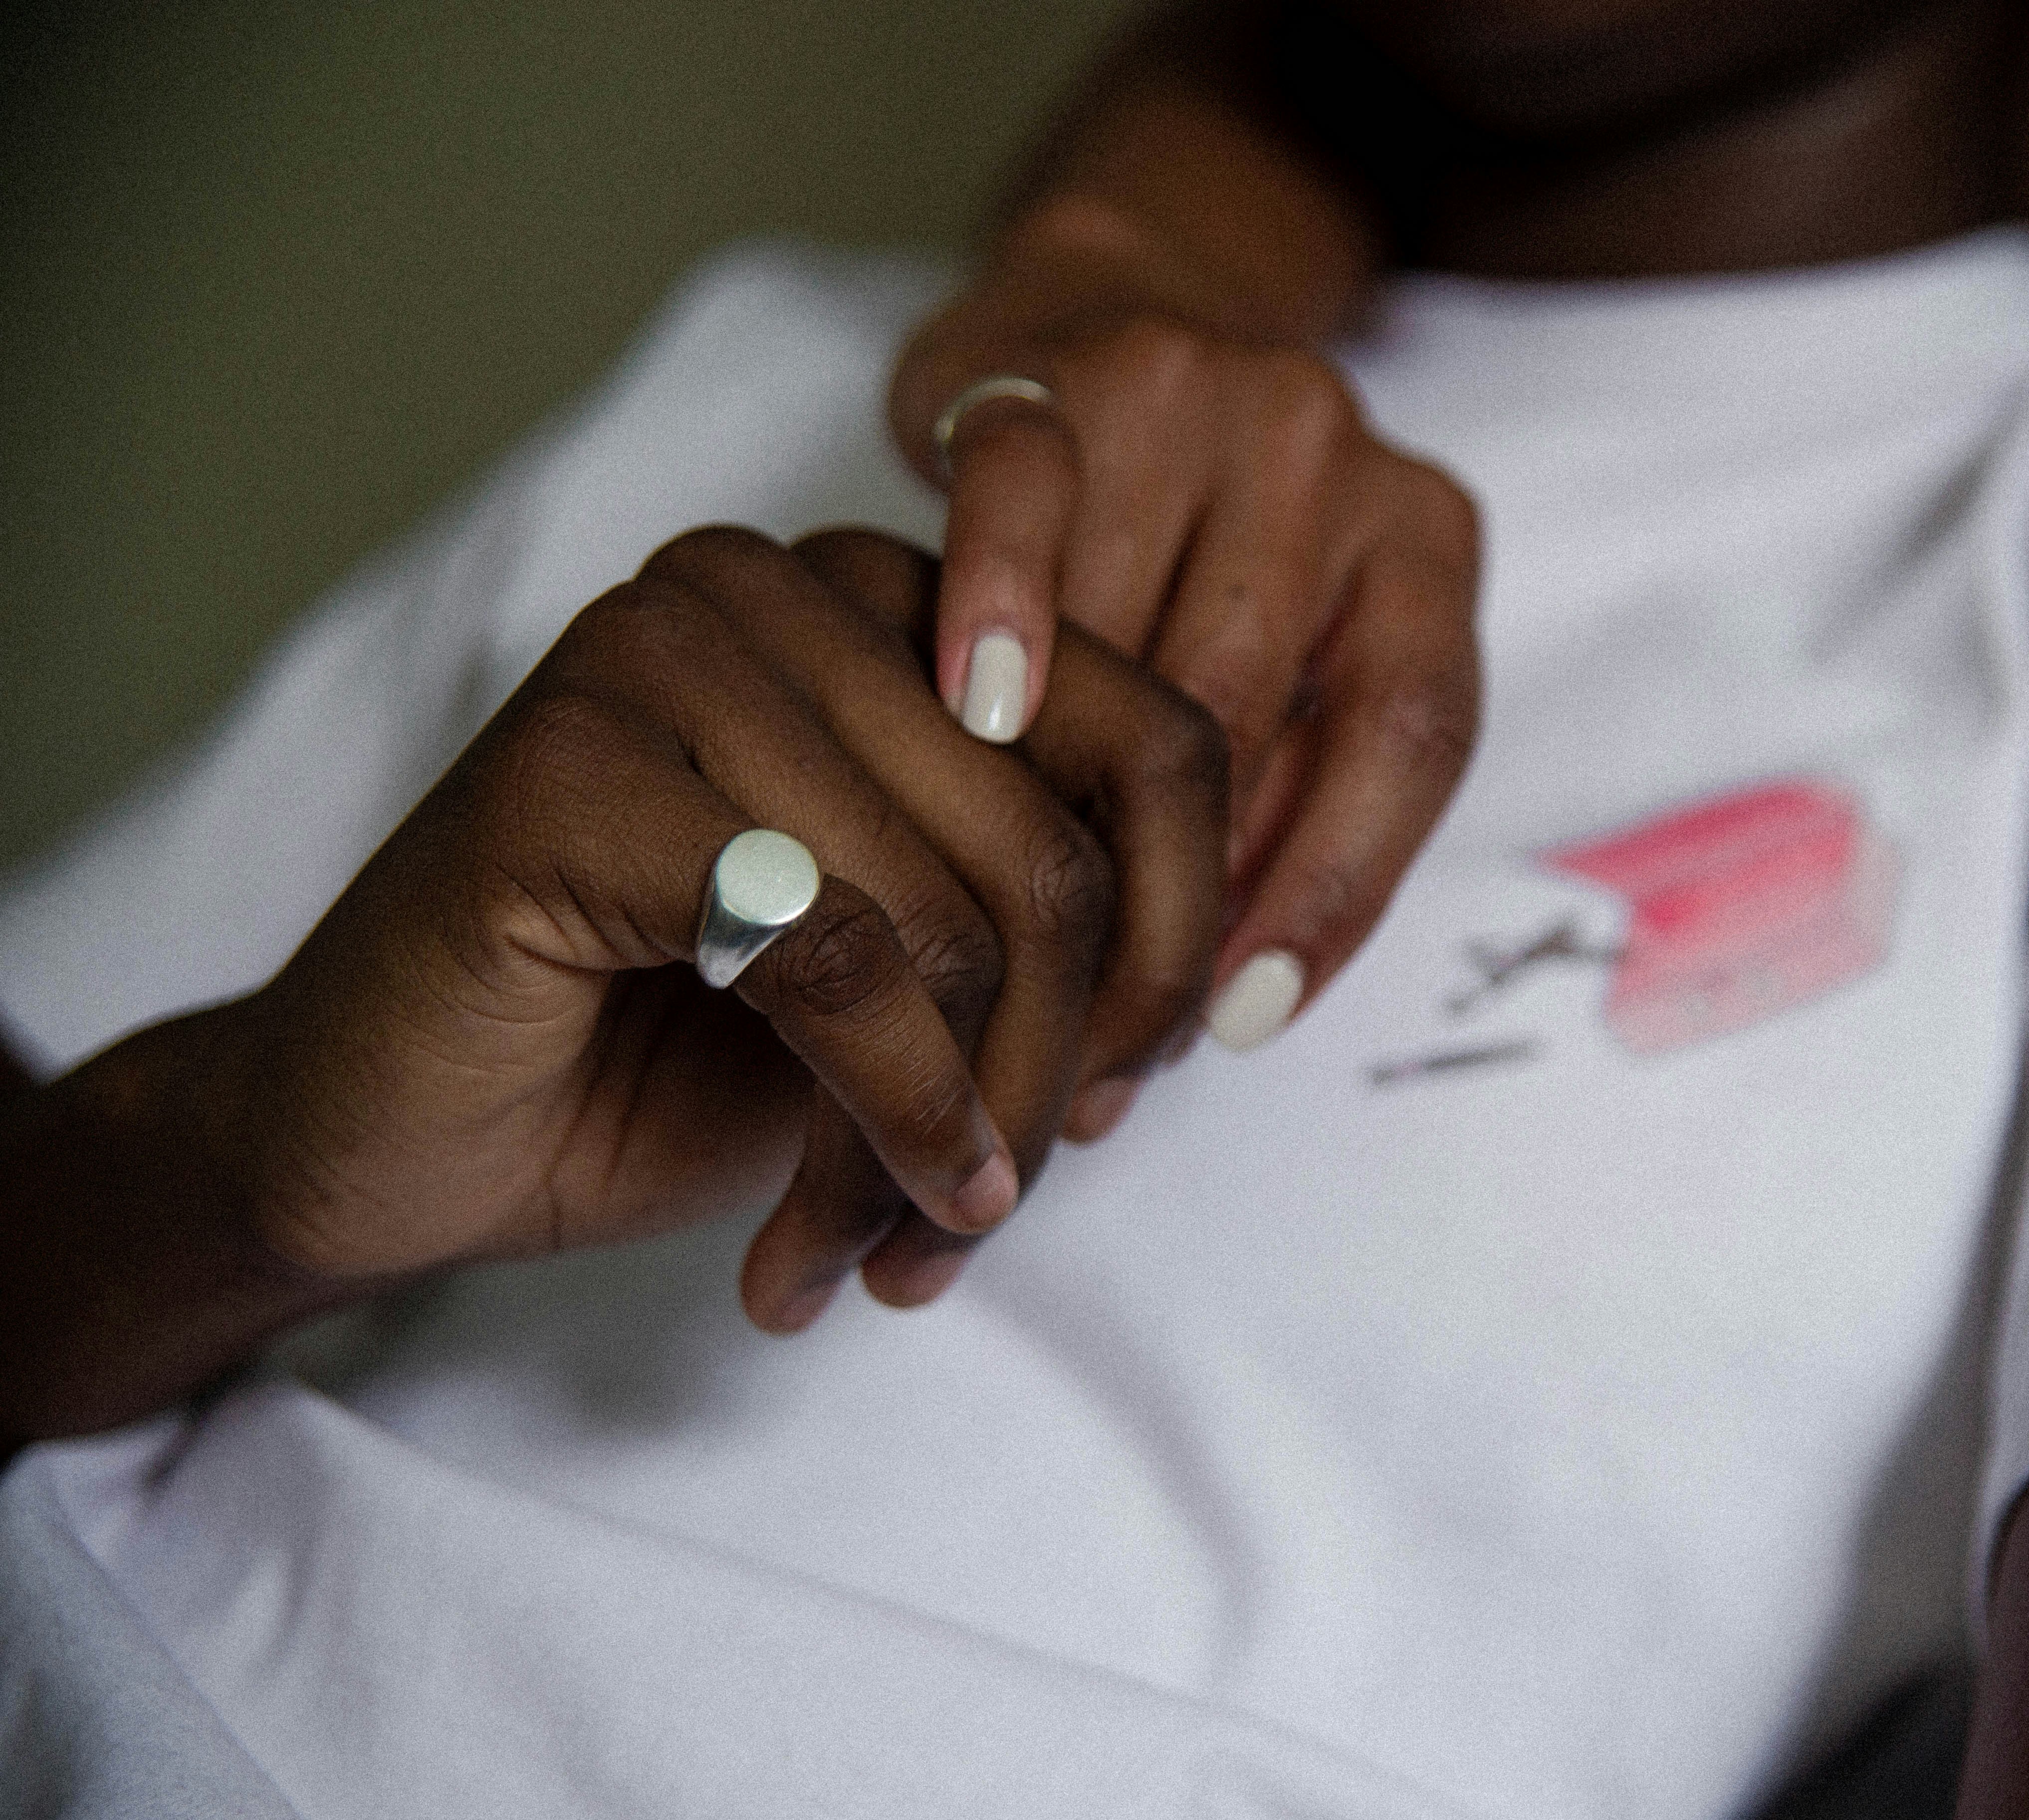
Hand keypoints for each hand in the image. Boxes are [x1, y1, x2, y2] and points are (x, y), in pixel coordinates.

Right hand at [234, 525, 1225, 1329]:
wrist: (389, 1140)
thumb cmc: (657, 1061)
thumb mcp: (913, 988)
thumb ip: (1052, 936)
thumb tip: (1213, 996)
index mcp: (891, 609)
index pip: (1157, 746)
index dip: (1177, 952)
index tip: (1119, 1103)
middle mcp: (784, 589)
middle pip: (1060, 855)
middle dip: (1050, 1083)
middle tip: (975, 1225)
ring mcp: (662, 652)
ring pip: (958, 923)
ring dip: (944, 1141)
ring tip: (884, 1254)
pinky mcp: (571, 769)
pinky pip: (834, 958)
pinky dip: (880, 1124)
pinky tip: (832, 1245)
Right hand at [891, 219, 1480, 1105]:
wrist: (1105, 298)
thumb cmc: (1192, 536)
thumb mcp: (1280, 652)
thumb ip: (1273, 795)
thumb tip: (1210, 1015)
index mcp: (1419, 541)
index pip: (1412, 738)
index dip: (1334, 890)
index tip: (1241, 1016)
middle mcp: (1333, 458)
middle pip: (1261, 702)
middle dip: (1169, 880)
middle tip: (1087, 1016)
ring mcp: (1204, 394)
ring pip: (1143, 628)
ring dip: (1068, 791)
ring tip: (1003, 926)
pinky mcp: (1062, 363)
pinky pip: (1029, 493)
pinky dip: (1003, 606)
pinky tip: (973, 711)